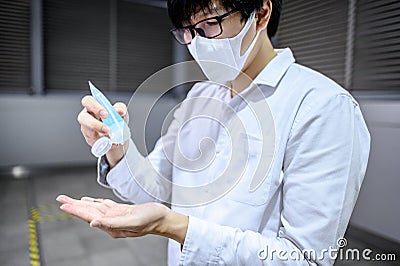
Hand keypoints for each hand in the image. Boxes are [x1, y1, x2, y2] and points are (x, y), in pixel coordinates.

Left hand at [56, 195, 187, 243]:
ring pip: (94, 208)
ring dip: (81, 203)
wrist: (162, 218)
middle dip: (74, 205)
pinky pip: (104, 205)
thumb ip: (112, 223)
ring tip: (69, 200)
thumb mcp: (132, 222)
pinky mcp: (121, 211)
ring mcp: (115, 216)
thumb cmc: (150, 220)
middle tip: (60, 199)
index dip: (76, 210)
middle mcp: (111, 222)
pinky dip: (95, 202)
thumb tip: (93, 223)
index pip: (90, 216)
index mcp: (112, 226)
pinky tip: (88, 201)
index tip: (63, 205)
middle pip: (89, 212)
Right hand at [77, 95, 128, 166]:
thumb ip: (120, 108)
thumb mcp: (121, 113)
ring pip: (87, 131)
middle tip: (107, 128)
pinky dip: (104, 141)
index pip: (87, 101)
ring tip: (110, 134)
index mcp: (93, 107)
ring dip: (100, 134)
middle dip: (94, 123)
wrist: (119, 137)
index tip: (105, 113)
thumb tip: (120, 111)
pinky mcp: (91, 140)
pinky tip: (111, 140)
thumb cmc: (116, 122)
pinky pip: (95, 141)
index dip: (94, 106)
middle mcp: (87, 118)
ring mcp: (87, 130)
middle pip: (82, 118)